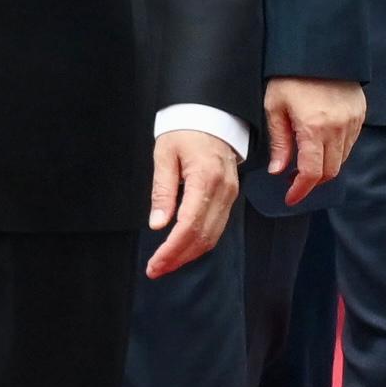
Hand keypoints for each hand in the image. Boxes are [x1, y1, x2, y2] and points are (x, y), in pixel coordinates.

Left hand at [146, 127, 237, 276]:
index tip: (155, 264)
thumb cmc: (185, 131)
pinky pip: (217, 227)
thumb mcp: (165, 155)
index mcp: (205, 178)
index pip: (188, 226)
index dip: (171, 250)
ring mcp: (230, 194)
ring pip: (213, 236)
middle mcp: (223, 190)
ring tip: (167, 264)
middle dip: (178, 258)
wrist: (211, 116)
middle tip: (156, 270)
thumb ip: (162, 191)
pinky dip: (200, 242)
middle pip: (202, 237)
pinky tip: (183, 249)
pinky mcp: (230, 196)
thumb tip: (158, 224)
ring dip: (189, 254)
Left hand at [262, 78, 365, 204]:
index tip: (291, 197)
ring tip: (305, 162)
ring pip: (342, 159)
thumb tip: (279, 170)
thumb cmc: (290, 75)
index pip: (312, 173)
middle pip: (330, 171)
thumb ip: (279, 143)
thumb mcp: (275, 107)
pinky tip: (320, 144)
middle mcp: (338, 128)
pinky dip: (336, 151)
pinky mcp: (360, 114)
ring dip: (325, 167)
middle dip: (313, 182)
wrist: (317, 48)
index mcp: (314, 128)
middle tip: (295, 183)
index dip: (301, 190)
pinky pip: (350, 143)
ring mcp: (353, 121)